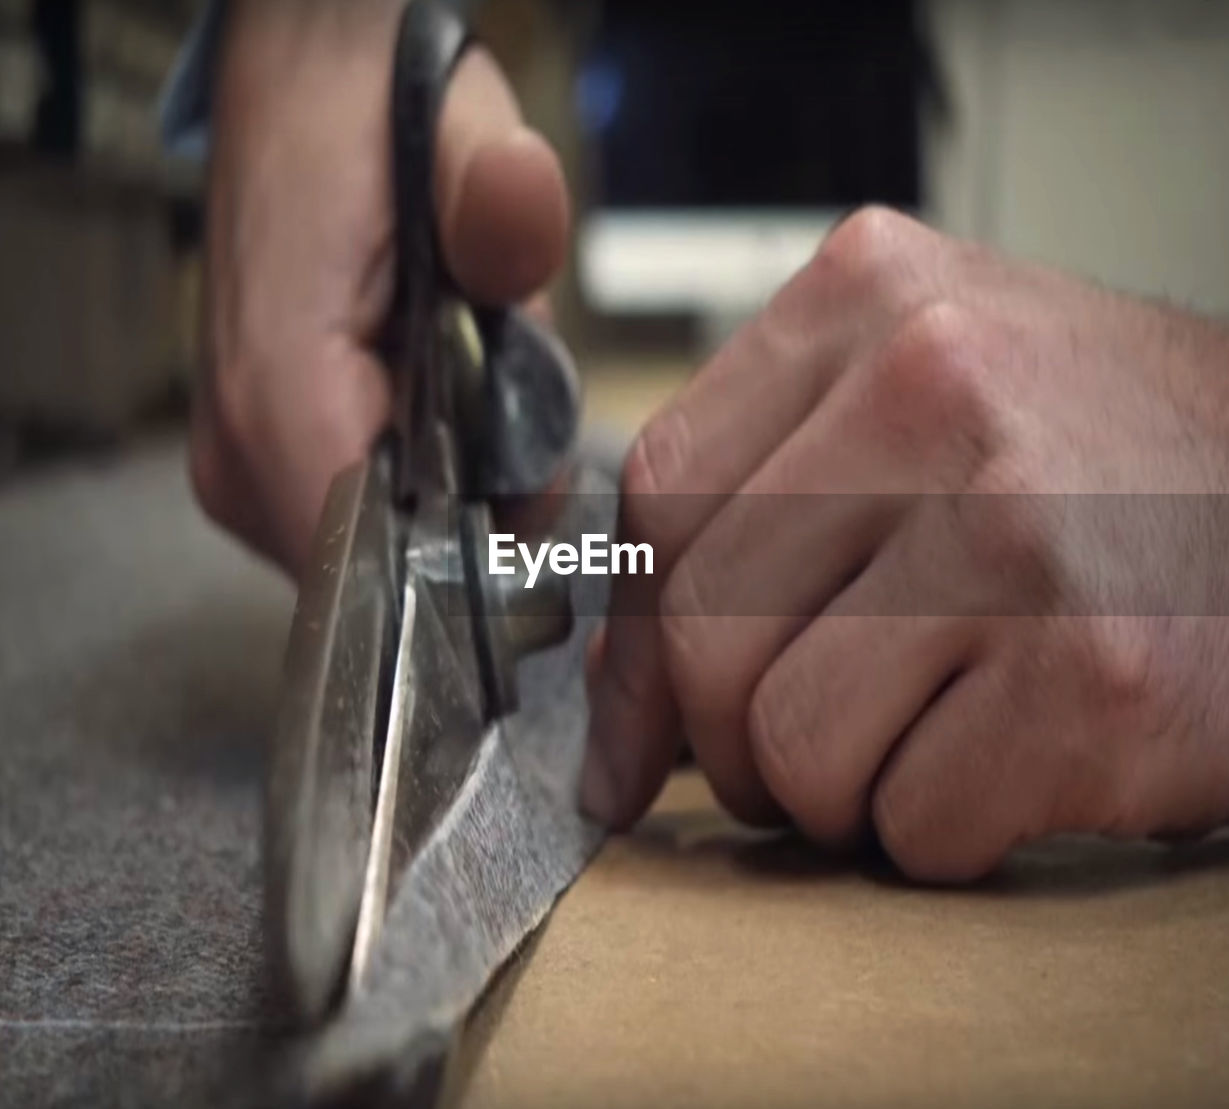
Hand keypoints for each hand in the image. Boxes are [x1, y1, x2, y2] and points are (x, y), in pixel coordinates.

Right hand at [191, 0, 569, 573]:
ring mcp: (244, 471)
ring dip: (456, 495)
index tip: (532, 506)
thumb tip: (517, 208)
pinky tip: (438, 401)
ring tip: (467, 383)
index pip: (369, 566)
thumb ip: (496, 194)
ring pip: (385, 555)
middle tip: (512, 407)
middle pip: (394, 574)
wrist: (307, 96)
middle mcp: (240, 455)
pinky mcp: (261, 467)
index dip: (470, 568)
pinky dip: (424, 483)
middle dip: (481, 516)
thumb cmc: (373, 123)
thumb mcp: (460, 130)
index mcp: (274, 388)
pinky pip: (365, 523)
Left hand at [583, 206, 1228, 881]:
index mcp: (867, 299)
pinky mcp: (1091, 669)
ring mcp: (1016, 526)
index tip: (640, 728)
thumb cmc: (1076, 466)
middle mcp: (935, 385)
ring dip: (835, 793)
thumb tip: (621, 693)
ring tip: (915, 746)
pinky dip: (937, 831)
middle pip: (709, 631)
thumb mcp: (906, 409)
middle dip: (731, 740)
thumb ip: (752, 508)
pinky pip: (915, 821)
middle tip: (798, 753)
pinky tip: (1003, 766)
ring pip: (794, 745)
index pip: (662, 495)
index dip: (634, 642)